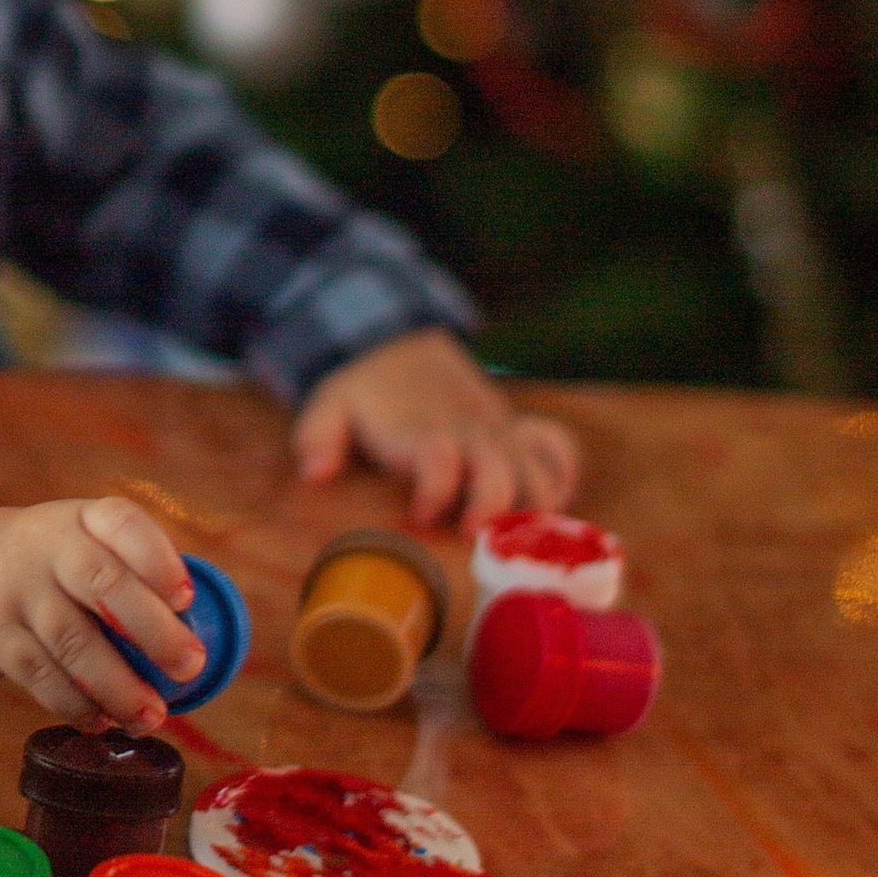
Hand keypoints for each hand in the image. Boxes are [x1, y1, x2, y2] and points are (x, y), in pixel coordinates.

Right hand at [0, 478, 198, 729]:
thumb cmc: (46, 563)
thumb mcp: (78, 540)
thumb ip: (128, 573)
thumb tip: (196, 640)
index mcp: (79, 517)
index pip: (122, 523)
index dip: (157, 559)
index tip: (186, 598)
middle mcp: (46, 546)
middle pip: (103, 583)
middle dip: (153, 630)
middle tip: (189, 668)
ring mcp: (15, 591)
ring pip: (73, 643)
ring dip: (118, 687)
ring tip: (151, 717)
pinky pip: (41, 677)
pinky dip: (75, 705)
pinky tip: (101, 721)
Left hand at [290, 329, 577, 530]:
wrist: (399, 340)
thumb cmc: (364, 388)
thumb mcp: (328, 405)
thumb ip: (318, 437)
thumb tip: (315, 474)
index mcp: (421, 428)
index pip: (437, 455)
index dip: (434, 487)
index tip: (420, 513)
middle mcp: (467, 431)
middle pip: (500, 468)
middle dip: (494, 507)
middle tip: (475, 536)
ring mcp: (498, 431)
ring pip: (537, 468)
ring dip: (534, 505)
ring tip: (519, 536)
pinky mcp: (516, 429)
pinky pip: (557, 447)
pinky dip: (562, 473)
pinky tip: (551, 502)